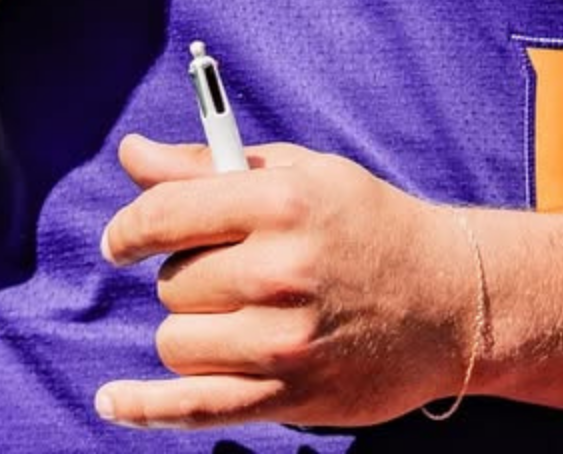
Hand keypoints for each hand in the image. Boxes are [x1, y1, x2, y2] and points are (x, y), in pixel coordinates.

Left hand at [95, 133, 477, 429]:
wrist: (451, 299)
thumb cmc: (367, 224)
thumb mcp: (298, 174)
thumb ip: (208, 166)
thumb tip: (132, 155)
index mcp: (280, 203)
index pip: (168, 214)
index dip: (131, 229)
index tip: (120, 242)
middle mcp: (279, 271)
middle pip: (174, 284)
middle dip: (190, 277)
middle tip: (233, 274)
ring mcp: (284, 341)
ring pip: (178, 342)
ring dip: (192, 331)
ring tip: (238, 316)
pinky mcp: (292, 396)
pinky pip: (195, 407)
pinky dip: (145, 407)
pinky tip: (111, 400)